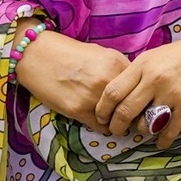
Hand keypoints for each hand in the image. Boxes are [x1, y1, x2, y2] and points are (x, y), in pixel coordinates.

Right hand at [13, 30, 130, 132]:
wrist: (38, 55)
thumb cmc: (71, 53)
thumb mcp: (103, 54)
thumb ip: (120, 70)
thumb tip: (136, 87)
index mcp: (117, 64)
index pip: (141, 88)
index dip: (142, 97)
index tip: (141, 104)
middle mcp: (108, 80)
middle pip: (132, 106)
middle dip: (134, 113)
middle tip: (132, 116)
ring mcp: (93, 97)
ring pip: (118, 120)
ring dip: (118, 122)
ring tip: (116, 120)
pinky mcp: (78, 110)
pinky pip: (101, 127)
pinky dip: (104, 127)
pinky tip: (101, 122)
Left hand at [95, 29, 180, 148]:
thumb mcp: (155, 56)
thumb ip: (137, 74)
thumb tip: (120, 95)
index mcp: (143, 65)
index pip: (112, 91)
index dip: (102, 109)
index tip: (101, 117)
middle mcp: (154, 80)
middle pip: (124, 111)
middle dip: (116, 127)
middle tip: (116, 131)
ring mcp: (172, 94)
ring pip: (145, 125)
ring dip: (141, 132)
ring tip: (143, 130)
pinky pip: (169, 131)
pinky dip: (162, 140)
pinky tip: (161, 142)